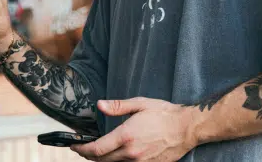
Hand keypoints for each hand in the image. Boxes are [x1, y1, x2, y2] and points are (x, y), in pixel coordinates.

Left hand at [70, 97, 198, 160]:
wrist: (187, 128)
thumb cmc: (163, 113)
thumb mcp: (139, 104)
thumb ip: (117, 107)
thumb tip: (99, 105)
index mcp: (126, 136)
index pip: (96, 149)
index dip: (81, 149)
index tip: (74, 146)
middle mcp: (131, 153)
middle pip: (101, 161)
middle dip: (88, 155)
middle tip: (81, 149)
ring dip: (102, 160)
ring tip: (96, 152)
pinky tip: (115, 156)